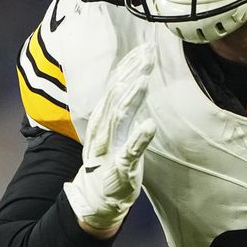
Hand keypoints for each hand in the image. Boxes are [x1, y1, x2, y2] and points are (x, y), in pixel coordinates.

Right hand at [62, 43, 157, 236]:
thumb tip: (134, 81)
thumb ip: (123, 106)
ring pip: (120, 117)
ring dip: (133, 98)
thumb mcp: (115, 129)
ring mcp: (111, 147)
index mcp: (104, 117)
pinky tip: (150, 126)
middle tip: (149, 52)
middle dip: (133, 72)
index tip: (146, 47)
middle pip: (117, 94)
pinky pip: (129, 151)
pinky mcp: (120, 167)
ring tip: (145, 79)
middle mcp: (104, 128)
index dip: (130, 65)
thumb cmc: (110, 161)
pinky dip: (139, 138)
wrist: (97, 198)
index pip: (116, 84)